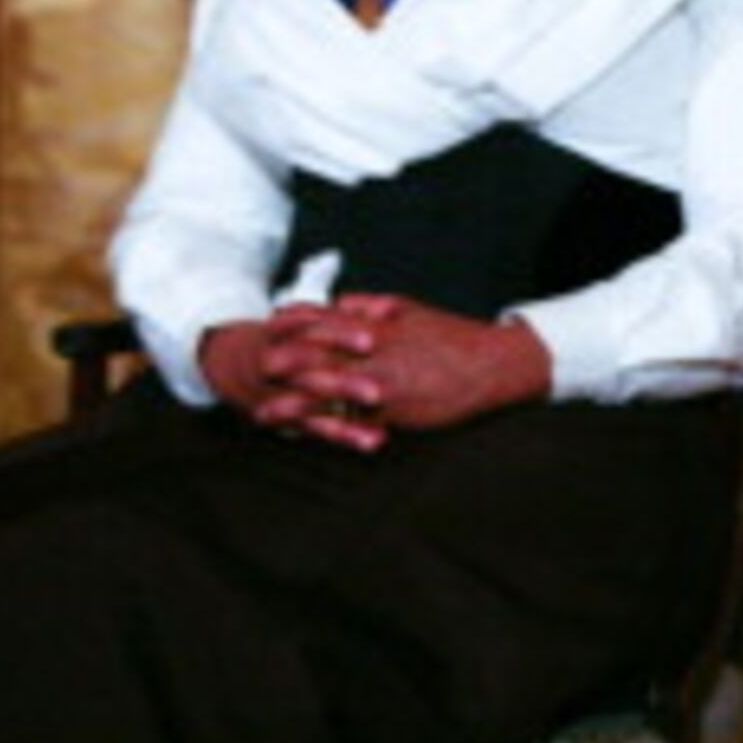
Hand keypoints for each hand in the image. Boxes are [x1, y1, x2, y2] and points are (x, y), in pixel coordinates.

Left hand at [200, 296, 552, 451]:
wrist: (489, 365)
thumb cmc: (453, 337)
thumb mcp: (412, 310)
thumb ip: (375, 306)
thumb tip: (344, 301)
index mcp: (377, 326)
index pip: (327, 320)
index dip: (296, 324)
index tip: (270, 326)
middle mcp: (374, 352)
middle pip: (317, 356)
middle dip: (283, 364)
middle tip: (253, 370)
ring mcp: (380, 382)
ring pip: (327, 394)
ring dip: (293, 405)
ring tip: (264, 415)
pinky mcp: (393, 411)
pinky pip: (353, 423)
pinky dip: (328, 431)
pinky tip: (308, 440)